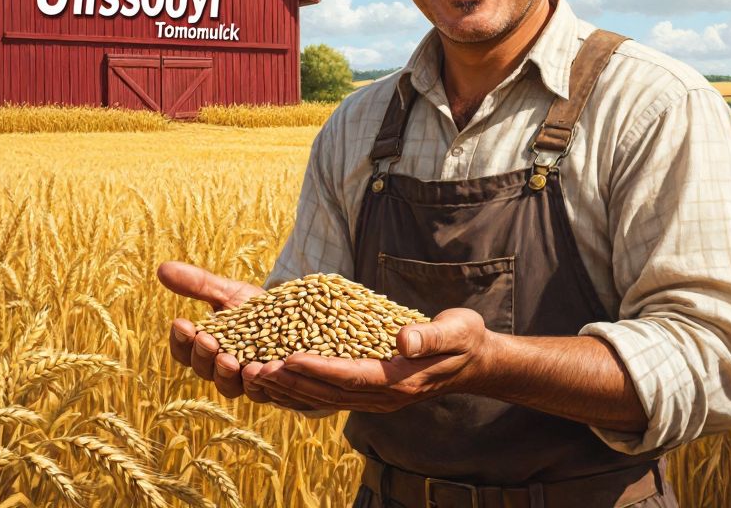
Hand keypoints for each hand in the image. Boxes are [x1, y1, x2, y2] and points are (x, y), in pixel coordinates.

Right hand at [156, 261, 316, 410]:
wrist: (302, 317)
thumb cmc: (259, 308)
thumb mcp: (229, 293)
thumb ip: (199, 284)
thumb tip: (161, 268)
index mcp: (208, 349)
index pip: (184, 352)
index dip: (181, 340)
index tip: (181, 323)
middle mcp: (225, 370)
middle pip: (205, 371)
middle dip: (203, 356)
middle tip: (207, 340)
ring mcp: (249, 382)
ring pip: (231, 386)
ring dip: (227, 374)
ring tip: (229, 359)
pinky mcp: (275, 387)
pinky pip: (265, 391)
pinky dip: (260, 382)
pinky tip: (259, 369)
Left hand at [249, 308, 494, 412]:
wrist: (474, 362)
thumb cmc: (464, 340)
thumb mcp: (456, 330)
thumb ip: (429, 335)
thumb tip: (403, 339)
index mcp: (401, 382)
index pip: (352, 377)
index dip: (319, 369)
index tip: (288, 359)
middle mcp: (384, 397)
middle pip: (330, 393)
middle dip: (291, 382)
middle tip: (256, 369)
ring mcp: (376, 399)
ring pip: (325, 399)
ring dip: (290, 389)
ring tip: (256, 376)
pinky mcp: (371, 394)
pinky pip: (330, 396)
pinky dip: (303, 390)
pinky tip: (280, 381)